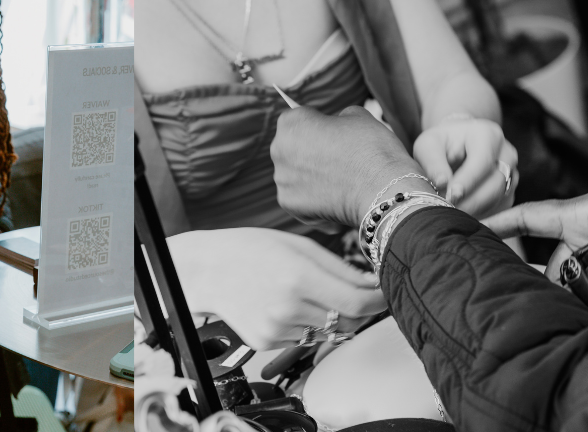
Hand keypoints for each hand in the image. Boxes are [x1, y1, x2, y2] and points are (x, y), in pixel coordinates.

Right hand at [167, 227, 385, 349]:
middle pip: (347, 321)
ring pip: (327, 332)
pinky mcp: (266, 342)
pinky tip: (283, 305)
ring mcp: (277, 328)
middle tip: (350, 292)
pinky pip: (302, 339)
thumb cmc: (249, 249)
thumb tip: (373, 285)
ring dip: (330, 318)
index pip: (358, 303)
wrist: (204, 270)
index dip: (378, 301)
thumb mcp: (297, 245)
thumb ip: (339, 268)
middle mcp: (289, 307)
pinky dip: (304, 325)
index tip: (383, 295)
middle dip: (357, 309)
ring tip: (306, 294)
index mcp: (299, 277)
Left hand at [271, 105, 429, 227]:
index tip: (334, 136)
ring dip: (312, 178)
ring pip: (295, 174)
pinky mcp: (288, 203)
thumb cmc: (373, 150)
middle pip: (294, 148)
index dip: (319, 127)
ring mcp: (281, 178)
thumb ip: (339, 117)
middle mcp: (279, 148)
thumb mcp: (359, 117)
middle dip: (312, 153)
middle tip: (340, 161)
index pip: (301, 120)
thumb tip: (336, 123)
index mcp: (291, 122)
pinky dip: (315, 201)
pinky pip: (300, 199)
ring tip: (339, 182)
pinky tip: (336, 200)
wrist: (384, 191)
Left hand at [412, 116, 515, 213]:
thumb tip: (441, 183)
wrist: (457, 145)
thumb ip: (434, 162)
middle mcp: (507, 154)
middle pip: (496, 183)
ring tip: (454, 216)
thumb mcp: (429, 145)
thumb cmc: (440, 144)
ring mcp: (512, 173)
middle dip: (472, 201)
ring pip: (501, 198)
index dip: (468, 182)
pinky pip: (501, 207)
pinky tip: (464, 219)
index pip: (482, 162)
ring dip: (478, 210)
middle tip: (450, 212)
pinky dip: (483, 215)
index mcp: (488, 135)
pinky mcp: (511, 191)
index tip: (451, 196)